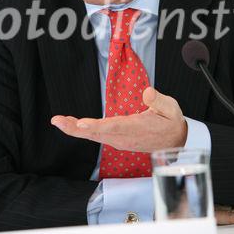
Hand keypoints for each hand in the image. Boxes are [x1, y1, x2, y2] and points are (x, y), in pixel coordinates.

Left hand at [51, 87, 187, 151]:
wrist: (175, 141)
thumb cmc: (171, 123)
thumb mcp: (172, 109)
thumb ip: (159, 100)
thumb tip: (147, 92)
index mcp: (136, 128)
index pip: (113, 127)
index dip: (96, 126)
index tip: (81, 124)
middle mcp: (124, 137)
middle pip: (96, 134)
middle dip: (75, 128)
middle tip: (57, 121)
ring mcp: (119, 140)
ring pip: (93, 136)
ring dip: (74, 129)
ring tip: (58, 121)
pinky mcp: (117, 140)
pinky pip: (96, 136)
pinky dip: (82, 130)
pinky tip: (71, 125)